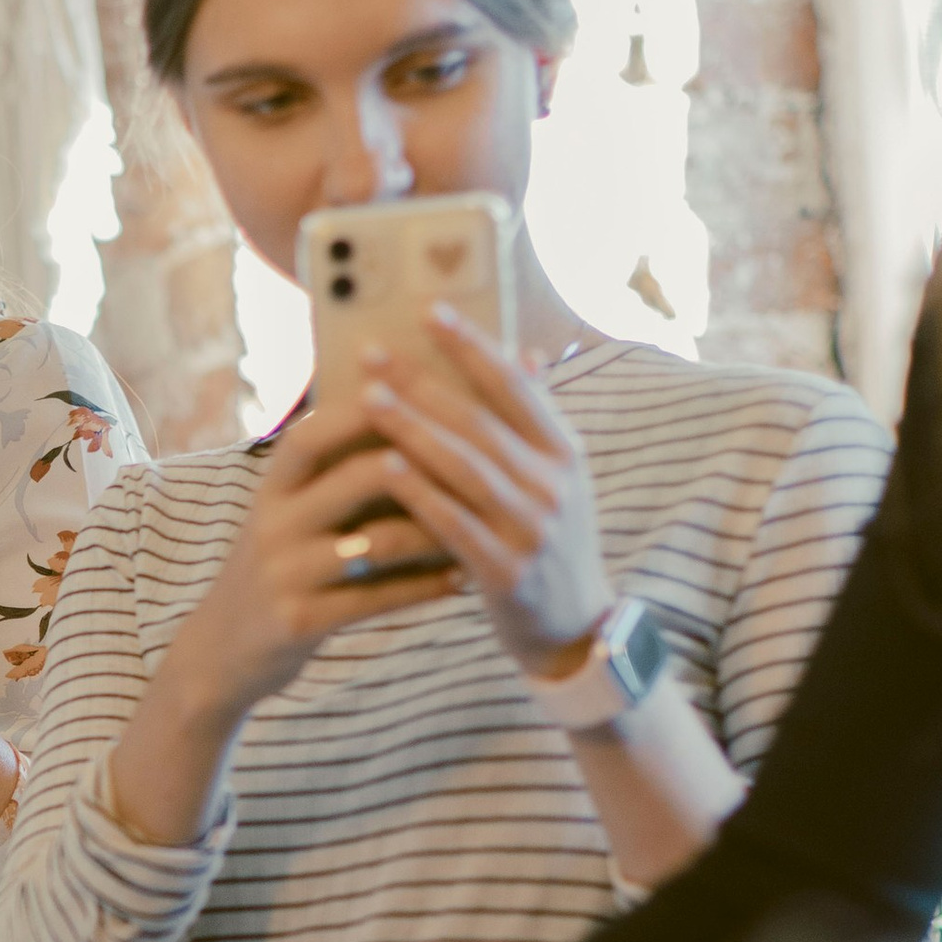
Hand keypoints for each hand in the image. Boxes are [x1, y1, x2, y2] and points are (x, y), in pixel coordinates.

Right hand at [160, 399, 462, 726]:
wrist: (222, 648)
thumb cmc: (278, 567)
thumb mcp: (287, 513)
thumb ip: (333, 473)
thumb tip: (407, 420)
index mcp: (273, 487)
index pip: (315, 433)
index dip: (365, 410)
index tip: (421, 390)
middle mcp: (273, 522)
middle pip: (356, 478)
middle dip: (423, 467)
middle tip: (483, 462)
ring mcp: (284, 573)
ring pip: (376, 542)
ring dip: (436, 532)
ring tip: (483, 524)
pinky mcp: (298, 620)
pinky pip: (376, 599)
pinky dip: (424, 588)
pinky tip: (461, 579)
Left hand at [361, 310, 611, 674]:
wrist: (574, 631)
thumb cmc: (551, 544)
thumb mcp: (557, 479)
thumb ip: (535, 420)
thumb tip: (526, 352)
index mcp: (565, 453)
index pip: (516, 386)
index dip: (473, 346)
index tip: (430, 310)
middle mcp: (554, 486)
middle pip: (481, 422)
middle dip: (423, 382)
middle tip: (372, 352)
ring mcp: (532, 530)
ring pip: (465, 467)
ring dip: (414, 429)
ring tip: (367, 398)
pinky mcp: (506, 573)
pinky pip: (455, 524)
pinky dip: (420, 492)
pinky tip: (384, 466)